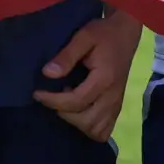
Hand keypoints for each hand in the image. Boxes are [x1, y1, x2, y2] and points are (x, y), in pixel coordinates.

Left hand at [34, 9, 144, 140]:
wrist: (125, 32)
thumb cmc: (103, 33)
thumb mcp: (84, 37)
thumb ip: (66, 56)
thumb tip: (47, 74)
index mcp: (105, 79)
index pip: (76, 101)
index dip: (53, 101)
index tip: (37, 93)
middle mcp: (113, 95)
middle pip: (86, 121)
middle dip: (64, 113)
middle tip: (53, 98)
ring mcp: (117, 103)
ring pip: (96, 130)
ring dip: (77, 122)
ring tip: (67, 105)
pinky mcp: (118, 106)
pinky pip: (105, 130)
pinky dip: (90, 128)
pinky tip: (79, 113)